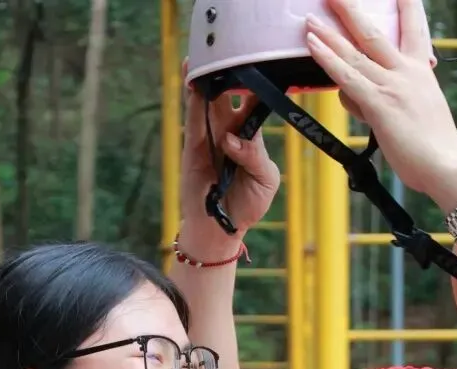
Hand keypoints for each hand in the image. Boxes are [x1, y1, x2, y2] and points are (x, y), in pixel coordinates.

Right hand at [179, 71, 280, 254]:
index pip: (254, 102)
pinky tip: (193, 78)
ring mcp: (210, 137)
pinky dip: (192, 99)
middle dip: (230, 72)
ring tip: (207, 55)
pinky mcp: (193, 147)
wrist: (221, 230)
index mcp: (250, 135)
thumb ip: (255, 156)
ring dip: (206, 78)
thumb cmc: (247, 205)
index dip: (258, 83)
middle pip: (230, 94)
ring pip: (208, 100)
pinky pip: (193, 119)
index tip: (263, 62)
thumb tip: (234, 139)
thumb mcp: (264, 181)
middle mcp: (229, 130)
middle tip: (231, 50)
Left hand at [305, 0, 456, 209]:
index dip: (405, 6)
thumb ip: (385, 100)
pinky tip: (313, 45)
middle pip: (374, 32)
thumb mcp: (415, 113)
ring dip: (330, 33)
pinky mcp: (380, 104)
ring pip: (355, 52)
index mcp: (421, 71)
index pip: (413, 29)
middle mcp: (407, 71)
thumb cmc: (433, 148)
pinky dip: (328, 59)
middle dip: (351, 10)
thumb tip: (356, 98)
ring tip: (310, 17)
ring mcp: (392, 85)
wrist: (447, 166)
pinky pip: (347, 76)